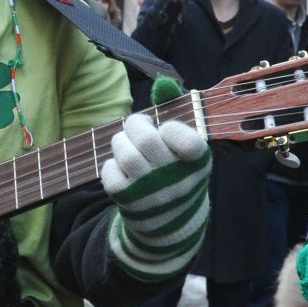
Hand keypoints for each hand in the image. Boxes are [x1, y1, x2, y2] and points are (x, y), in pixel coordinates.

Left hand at [101, 112, 210, 280]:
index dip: (172, 130)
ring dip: (121, 143)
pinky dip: (111, 164)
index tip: (168, 130)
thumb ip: (176, 111)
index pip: (188, 142)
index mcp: (197, 163)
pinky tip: (121, 167)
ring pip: (125, 154)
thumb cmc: (178, 172)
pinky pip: (110, 172)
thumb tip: (163, 83)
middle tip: (139, 127)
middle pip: (146, 140)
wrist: (170, 223)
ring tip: (127, 145)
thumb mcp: (187, 147)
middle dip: (136, 126)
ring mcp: (151, 192)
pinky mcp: (128, 201)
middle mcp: (176, 179)